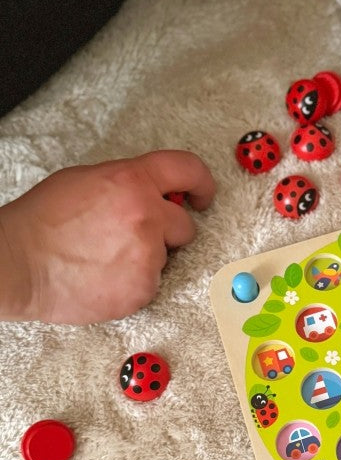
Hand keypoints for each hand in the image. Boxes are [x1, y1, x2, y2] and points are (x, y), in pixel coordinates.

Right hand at [0, 150, 214, 323]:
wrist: (19, 265)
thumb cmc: (43, 222)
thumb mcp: (86, 181)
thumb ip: (128, 184)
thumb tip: (154, 193)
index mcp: (132, 182)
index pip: (187, 170)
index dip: (202, 183)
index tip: (203, 196)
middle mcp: (147, 217)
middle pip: (185, 226)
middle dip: (167, 232)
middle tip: (133, 237)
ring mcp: (148, 256)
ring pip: (166, 258)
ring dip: (146, 259)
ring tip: (105, 258)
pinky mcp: (144, 289)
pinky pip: (151, 284)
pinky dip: (134, 283)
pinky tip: (104, 277)